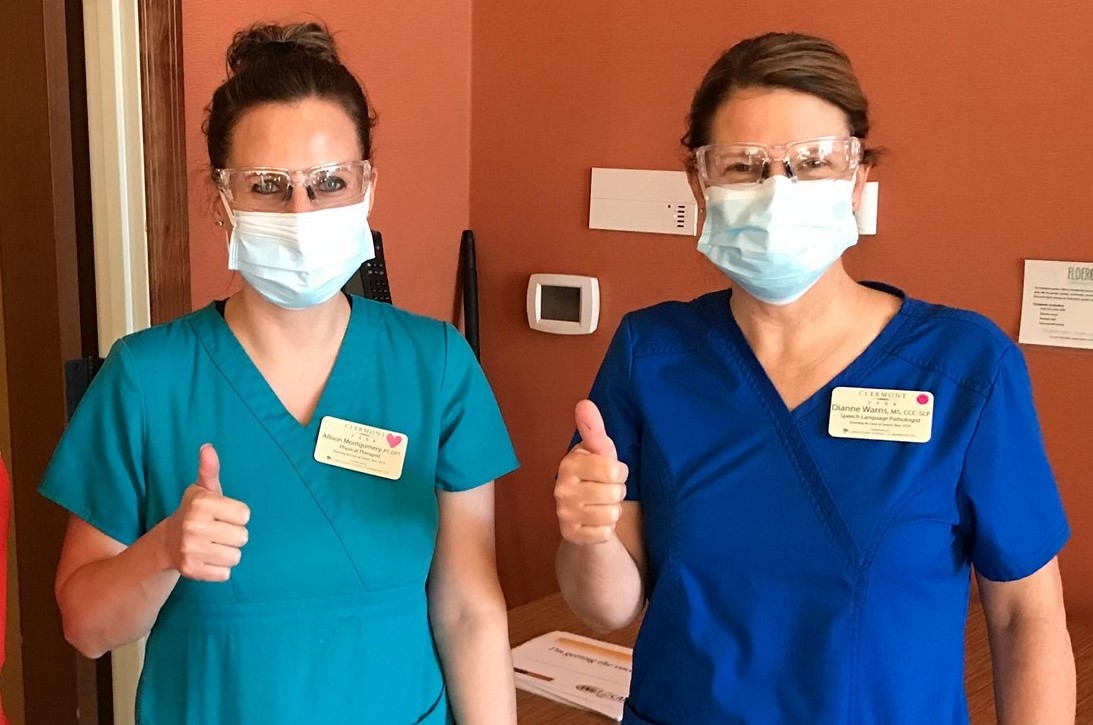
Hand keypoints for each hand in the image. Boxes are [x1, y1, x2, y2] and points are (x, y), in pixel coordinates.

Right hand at [163, 444, 249, 581]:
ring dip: (228, 552)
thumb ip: (209, 469)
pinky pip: (225, 574)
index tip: (223, 515)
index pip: (245, 515)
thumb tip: (207, 447)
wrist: (168, 541)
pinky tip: (208, 558)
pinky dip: (220, 569)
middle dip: (234, 535)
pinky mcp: (192, 571)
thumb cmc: (195, 512)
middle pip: (242, 537)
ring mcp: (191, 550)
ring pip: (235, 556)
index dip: (237, 515)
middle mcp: (195, 526)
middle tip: (218, 531)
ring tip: (214, 545)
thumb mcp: (203, 490)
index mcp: (202, 504)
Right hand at [555, 400, 628, 544]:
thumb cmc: (596, 474)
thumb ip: (594, 429)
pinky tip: (596, 521)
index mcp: (569, 463)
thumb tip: (584, 403)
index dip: (619, 472)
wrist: (582, 511)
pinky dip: (606, 528)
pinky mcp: (569, 535)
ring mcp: (563, 513)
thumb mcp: (599, 451)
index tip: (610, 471)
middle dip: (617, 492)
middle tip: (605, 489)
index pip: (613, 471)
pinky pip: (605, 533)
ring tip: (601, 503)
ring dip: (612, 510)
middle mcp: (561, 488)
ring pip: (611, 514)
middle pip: (615, 493)